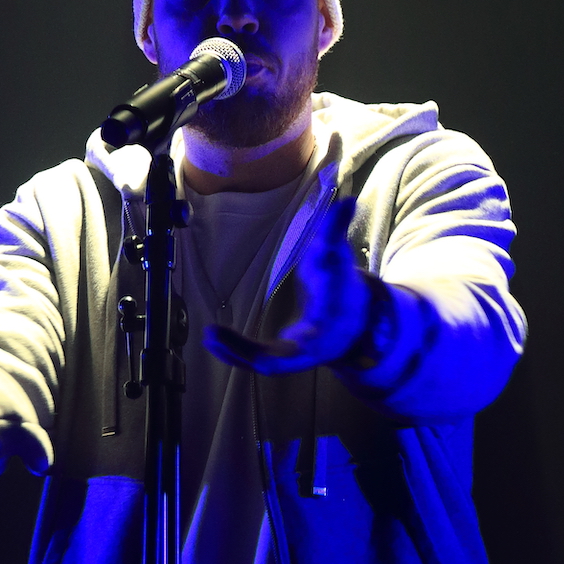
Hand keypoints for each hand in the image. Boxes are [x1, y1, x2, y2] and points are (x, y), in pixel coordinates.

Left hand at [204, 196, 372, 373]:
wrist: (354, 322)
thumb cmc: (340, 285)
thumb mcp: (338, 254)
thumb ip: (336, 228)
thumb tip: (346, 200)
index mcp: (331, 318)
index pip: (318, 323)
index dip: (304, 326)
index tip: (285, 336)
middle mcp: (314, 344)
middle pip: (284, 357)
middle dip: (252, 352)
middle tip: (217, 335)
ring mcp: (297, 355)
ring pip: (265, 362)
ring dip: (236, 352)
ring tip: (209, 336)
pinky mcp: (283, 357)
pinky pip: (257, 359)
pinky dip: (235, 352)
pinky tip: (211, 340)